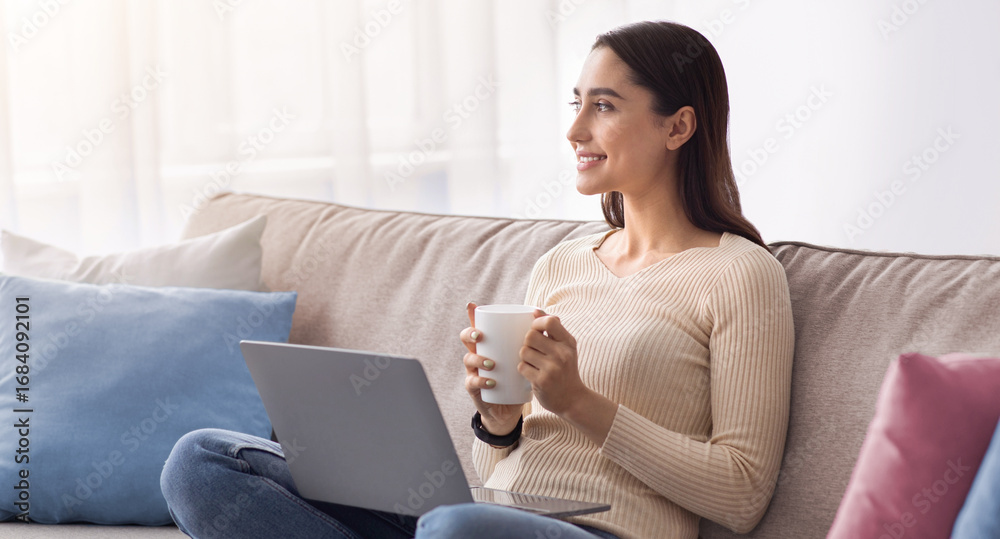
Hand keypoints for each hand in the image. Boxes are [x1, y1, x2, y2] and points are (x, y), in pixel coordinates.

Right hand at [461, 302, 524, 435]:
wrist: (511, 408)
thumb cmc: (518, 380)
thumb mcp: (526, 359)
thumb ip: (533, 340)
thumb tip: (543, 315)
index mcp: (489, 346)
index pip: (478, 327)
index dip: (472, 316)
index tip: (473, 307)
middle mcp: (478, 355)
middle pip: (466, 340)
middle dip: (470, 335)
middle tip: (480, 336)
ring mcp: (474, 372)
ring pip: (468, 360)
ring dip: (478, 359)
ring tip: (492, 363)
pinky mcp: (475, 389)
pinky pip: (472, 382)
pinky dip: (481, 381)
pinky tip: (491, 382)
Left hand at [518, 309, 590, 415]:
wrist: (573, 398)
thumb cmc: (566, 369)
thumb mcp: (565, 347)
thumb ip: (552, 328)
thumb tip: (535, 310)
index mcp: (568, 342)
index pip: (549, 322)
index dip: (536, 323)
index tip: (535, 330)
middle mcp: (562, 354)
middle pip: (530, 336)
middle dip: (527, 342)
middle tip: (533, 351)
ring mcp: (552, 368)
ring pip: (523, 351)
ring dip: (525, 357)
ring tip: (534, 364)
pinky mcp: (541, 381)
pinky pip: (521, 367)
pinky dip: (524, 369)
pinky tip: (532, 374)